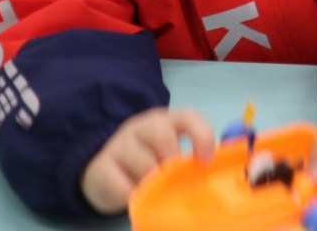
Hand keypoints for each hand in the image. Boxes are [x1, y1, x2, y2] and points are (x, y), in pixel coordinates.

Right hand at [80, 108, 214, 215]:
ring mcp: (118, 145)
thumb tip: (214, 170)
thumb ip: (190, 157)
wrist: (102, 171)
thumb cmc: (145, 161)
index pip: (187, 116)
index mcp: (164, 121)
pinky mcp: (102, 168)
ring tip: (157, 194)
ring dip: (154, 182)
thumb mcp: (168, 153)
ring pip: (143, 162)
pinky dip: (134, 196)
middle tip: (176, 181)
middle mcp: (141, 127)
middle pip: (161, 133)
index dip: (202, 135)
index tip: (206, 160)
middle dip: (173, 160)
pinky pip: (122, 185)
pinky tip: (137, 199)